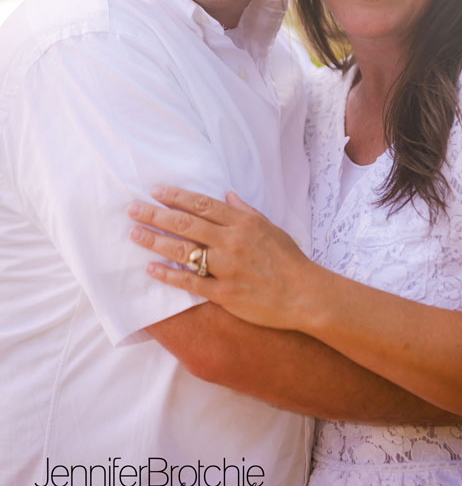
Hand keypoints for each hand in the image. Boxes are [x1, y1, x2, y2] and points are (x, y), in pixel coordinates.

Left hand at [128, 186, 313, 329]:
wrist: (304, 294)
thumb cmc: (289, 260)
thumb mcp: (270, 227)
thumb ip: (245, 211)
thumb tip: (226, 194)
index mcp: (242, 223)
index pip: (202, 204)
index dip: (176, 196)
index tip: (155, 191)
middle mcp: (231, 242)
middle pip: (186, 224)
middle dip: (156, 214)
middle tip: (133, 208)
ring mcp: (226, 268)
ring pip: (183, 251)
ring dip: (156, 241)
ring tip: (135, 233)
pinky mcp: (224, 293)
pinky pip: (190, 282)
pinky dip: (168, 275)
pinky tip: (150, 268)